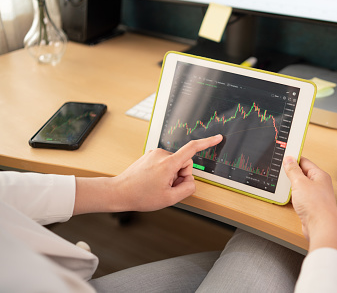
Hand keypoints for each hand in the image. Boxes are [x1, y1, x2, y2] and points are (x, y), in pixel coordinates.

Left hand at [73, 135, 222, 214]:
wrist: (119, 192)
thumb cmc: (140, 196)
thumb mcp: (170, 199)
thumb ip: (187, 189)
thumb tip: (191, 182)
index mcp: (169, 163)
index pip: (193, 149)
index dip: (207, 142)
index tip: (217, 138)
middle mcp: (162, 154)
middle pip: (185, 162)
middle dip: (181, 176)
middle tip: (168, 188)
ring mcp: (155, 154)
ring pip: (175, 164)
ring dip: (171, 175)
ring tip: (158, 186)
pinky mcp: (150, 156)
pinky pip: (165, 164)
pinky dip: (164, 173)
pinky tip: (153, 182)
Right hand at [283, 156, 336, 253]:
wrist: (321, 227)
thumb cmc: (316, 206)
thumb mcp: (300, 183)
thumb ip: (293, 170)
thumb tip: (289, 159)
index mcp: (320, 175)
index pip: (305, 161)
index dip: (293, 159)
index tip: (283, 158)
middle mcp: (319, 184)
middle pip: (303, 174)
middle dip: (291, 173)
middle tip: (281, 171)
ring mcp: (315, 196)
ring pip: (301, 186)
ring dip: (292, 186)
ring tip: (283, 185)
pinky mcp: (311, 206)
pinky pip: (300, 197)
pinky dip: (293, 196)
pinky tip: (288, 198)